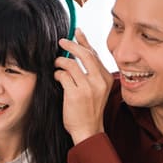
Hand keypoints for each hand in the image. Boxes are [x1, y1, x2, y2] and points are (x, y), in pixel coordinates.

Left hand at [54, 29, 113, 144]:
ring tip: (56, 64)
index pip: (94, 54)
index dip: (84, 41)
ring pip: (70, 63)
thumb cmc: (89, 109)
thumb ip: (90, 71)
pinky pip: (63, 75)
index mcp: (106, 78)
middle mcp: (100, 81)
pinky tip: (57, 78)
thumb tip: (80, 50)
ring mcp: (88, 87)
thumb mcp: (96, 88)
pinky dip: (57, 74)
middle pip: (84, 54)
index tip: (76, 32)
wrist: (88, 130)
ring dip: (60, 62)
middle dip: (70, 45)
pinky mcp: (76, 94)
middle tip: (61, 41)